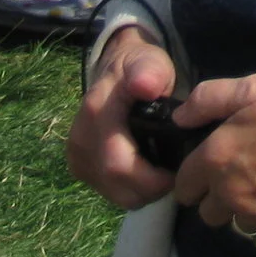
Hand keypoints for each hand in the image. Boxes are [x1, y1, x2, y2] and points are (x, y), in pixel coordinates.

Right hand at [65, 26, 178, 209]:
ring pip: (113, 194)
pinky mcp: (79, 168)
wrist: (115, 71)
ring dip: (142, 192)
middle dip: (150, 188)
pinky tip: (147, 172)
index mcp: (96, 115)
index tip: (178, 170)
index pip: (119, 164)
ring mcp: (76, 157)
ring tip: (163, 172)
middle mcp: (80, 141)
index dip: (151, 178)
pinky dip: (131, 189)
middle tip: (177, 174)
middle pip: (116, 184)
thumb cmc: (139, 69)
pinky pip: (109, 192)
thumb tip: (144, 85)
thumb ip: (149, 71)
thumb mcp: (149, 61)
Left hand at [173, 72, 255, 241]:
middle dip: (216, 193)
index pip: (182, 184)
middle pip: (204, 210)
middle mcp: (229, 194)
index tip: (213, 158)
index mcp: (217, 159)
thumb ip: (210, 98)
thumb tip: (180, 116)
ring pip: (233, 221)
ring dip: (242, 206)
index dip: (194, 171)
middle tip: (241, 168)